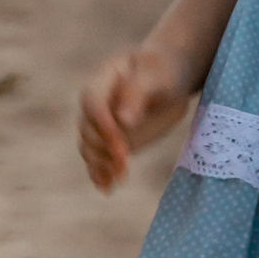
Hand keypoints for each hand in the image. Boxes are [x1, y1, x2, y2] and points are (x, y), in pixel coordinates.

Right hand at [76, 39, 199, 191]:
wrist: (170, 75)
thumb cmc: (164, 70)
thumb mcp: (156, 75)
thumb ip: (138, 93)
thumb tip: (123, 121)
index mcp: (103, 80)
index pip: (92, 103)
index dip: (102, 125)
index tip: (119, 144)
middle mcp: (96, 104)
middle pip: (88, 129)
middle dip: (104, 148)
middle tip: (125, 162)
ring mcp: (102, 124)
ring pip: (89, 147)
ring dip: (101, 164)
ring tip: (118, 178)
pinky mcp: (112, 141)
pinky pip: (97, 158)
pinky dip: (99, 173)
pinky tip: (107, 188)